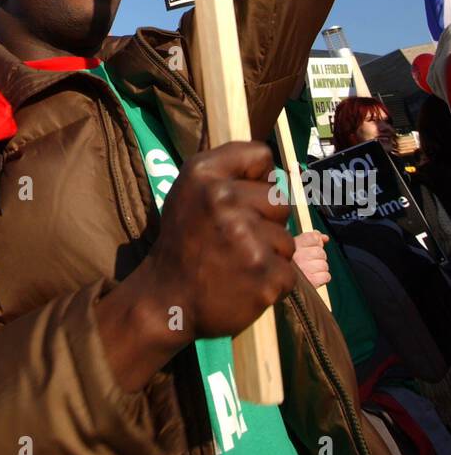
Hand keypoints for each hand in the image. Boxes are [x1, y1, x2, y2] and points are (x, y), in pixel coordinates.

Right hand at [95, 141, 294, 390]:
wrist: (167, 299)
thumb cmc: (184, 241)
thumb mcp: (189, 190)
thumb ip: (227, 169)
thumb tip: (274, 170)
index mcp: (203, 174)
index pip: (260, 154)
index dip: (257, 178)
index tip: (238, 199)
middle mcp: (224, 200)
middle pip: (280, 198)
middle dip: (265, 219)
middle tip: (234, 239)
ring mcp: (248, 239)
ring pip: (286, 239)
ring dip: (268, 253)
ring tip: (236, 263)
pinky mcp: (266, 275)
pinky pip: (288, 271)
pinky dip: (271, 281)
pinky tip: (244, 283)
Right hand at [292, 230, 330, 289]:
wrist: (278, 283)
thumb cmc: (288, 264)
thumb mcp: (294, 247)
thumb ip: (310, 238)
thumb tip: (325, 238)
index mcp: (292, 245)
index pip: (314, 238)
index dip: (316, 243)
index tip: (309, 249)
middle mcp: (298, 256)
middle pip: (321, 252)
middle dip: (318, 258)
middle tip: (307, 263)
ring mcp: (305, 269)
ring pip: (324, 265)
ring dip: (319, 269)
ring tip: (308, 272)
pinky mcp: (311, 282)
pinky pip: (326, 276)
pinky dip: (322, 278)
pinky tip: (312, 279)